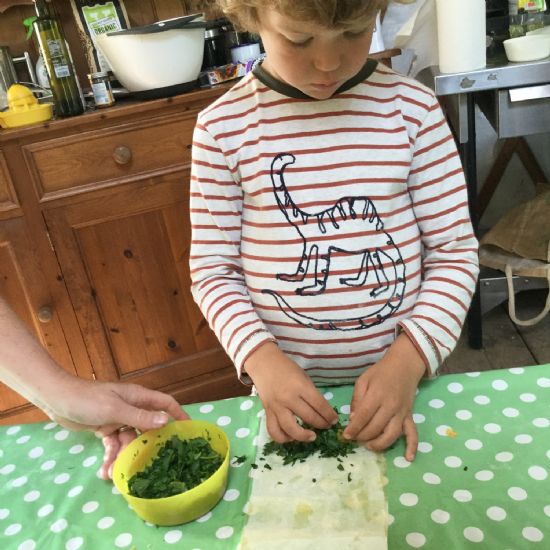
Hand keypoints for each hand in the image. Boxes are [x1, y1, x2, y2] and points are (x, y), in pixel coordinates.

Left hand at [41, 378, 188, 478]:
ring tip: (114, 475)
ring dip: (122, 457)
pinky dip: (110, 457)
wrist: (57, 399)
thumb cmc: (89, 399)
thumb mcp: (115, 410)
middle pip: (147, 428)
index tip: (187, 430)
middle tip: (152, 465)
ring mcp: (118, 419)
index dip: (178, 414)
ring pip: (129, 441)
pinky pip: (113, 445)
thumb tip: (166, 421)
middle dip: (146, 447)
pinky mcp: (106, 428)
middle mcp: (131, 408)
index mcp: (138, 397)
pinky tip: (104, 471)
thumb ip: (140, 417)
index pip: (165, 403)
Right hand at [244, 342, 337, 442]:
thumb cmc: (286, 368)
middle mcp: (288, 398)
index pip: (319, 405)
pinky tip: (291, 437)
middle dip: (322, 424)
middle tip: (327, 426)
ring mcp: (276, 407)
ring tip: (312, 436)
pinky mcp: (267, 413)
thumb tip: (322, 411)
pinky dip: (283, 438)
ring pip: (291, 429)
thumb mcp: (303, 377)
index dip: (329, 415)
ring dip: (304, 436)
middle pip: (309, 417)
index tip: (334, 420)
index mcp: (300, 386)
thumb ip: (311, 393)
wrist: (264, 364)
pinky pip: (274, 431)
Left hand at [343, 333, 424, 460]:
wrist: (404, 366)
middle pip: (376, 428)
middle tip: (354, 439)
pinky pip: (413, 433)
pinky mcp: (410, 416)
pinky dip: (412, 447)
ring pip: (392, 434)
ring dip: (379, 444)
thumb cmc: (380, 372)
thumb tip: (352, 419)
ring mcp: (402, 413)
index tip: (345, 435)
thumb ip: (357, 400)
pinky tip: (408, 458)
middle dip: (362, 437)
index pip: (363, 416)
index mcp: (377, 395)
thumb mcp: (363, 380)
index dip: (354, 428)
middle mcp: (390, 406)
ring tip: (369, 446)